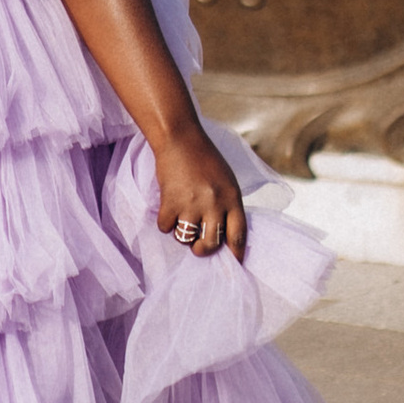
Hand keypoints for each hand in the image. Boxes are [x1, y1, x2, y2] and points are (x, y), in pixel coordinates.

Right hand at [155, 126, 244, 261]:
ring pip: (185, 238)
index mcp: (232, 198)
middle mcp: (214, 204)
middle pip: (210, 244)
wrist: (180, 139)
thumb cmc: (204, 159)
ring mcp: (192, 204)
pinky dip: (165, 222)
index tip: (235, 263)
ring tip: (181, 218)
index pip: (238, 234)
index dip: (237, 253)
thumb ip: (227, 205)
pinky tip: (168, 208)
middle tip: (196, 246)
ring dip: (181, 233)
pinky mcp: (170, 202)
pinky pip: (165, 227)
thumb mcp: (226, 181)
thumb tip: (222, 234)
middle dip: (202, 249)